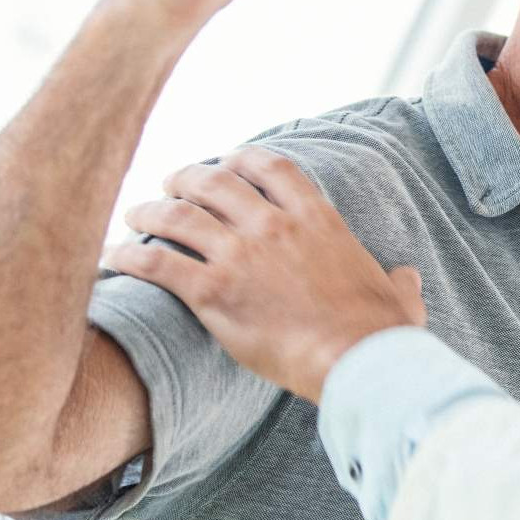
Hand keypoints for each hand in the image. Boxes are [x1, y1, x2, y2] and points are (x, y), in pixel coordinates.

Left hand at [104, 147, 425, 402]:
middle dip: (186, 178)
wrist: (358, 360)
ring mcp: (239, 255)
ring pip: (177, 215)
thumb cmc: (382, 333)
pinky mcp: (212, 291)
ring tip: (135, 216)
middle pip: (213, 181)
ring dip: (150, 211)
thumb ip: (398, 281)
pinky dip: (129, 257)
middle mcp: (272, 225)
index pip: (269, 166)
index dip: (240, 159)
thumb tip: (406, 278)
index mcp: (316, 218)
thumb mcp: (400, 297)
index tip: (226, 164)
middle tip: (170, 186)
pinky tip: (113, 259)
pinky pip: (157, 263)